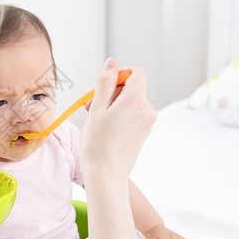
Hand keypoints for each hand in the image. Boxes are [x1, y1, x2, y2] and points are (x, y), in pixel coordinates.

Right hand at [80, 58, 156, 180]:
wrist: (106, 174)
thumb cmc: (98, 144)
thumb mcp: (96, 108)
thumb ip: (104, 83)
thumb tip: (111, 63)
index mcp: (136, 100)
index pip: (136, 72)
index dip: (120, 73)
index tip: (104, 84)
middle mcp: (147, 110)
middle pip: (132, 87)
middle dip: (111, 92)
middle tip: (91, 106)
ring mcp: (147, 122)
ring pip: (130, 102)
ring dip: (113, 105)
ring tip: (96, 119)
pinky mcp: (143, 132)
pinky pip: (132, 115)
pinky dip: (119, 116)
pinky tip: (105, 129)